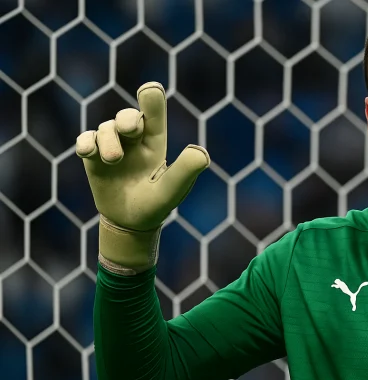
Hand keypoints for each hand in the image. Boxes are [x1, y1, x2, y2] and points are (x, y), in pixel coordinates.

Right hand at [76, 82, 209, 274]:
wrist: (131, 221)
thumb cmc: (157, 203)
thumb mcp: (173, 189)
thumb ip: (186, 171)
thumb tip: (201, 152)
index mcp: (155, 142)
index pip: (154, 116)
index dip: (153, 99)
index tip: (151, 88)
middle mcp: (134, 139)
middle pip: (127, 116)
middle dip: (127, 119)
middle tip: (130, 130)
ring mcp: (112, 146)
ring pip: (106, 128)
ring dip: (108, 141)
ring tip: (114, 161)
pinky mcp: (93, 156)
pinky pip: (86, 140)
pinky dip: (86, 143)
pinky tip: (89, 153)